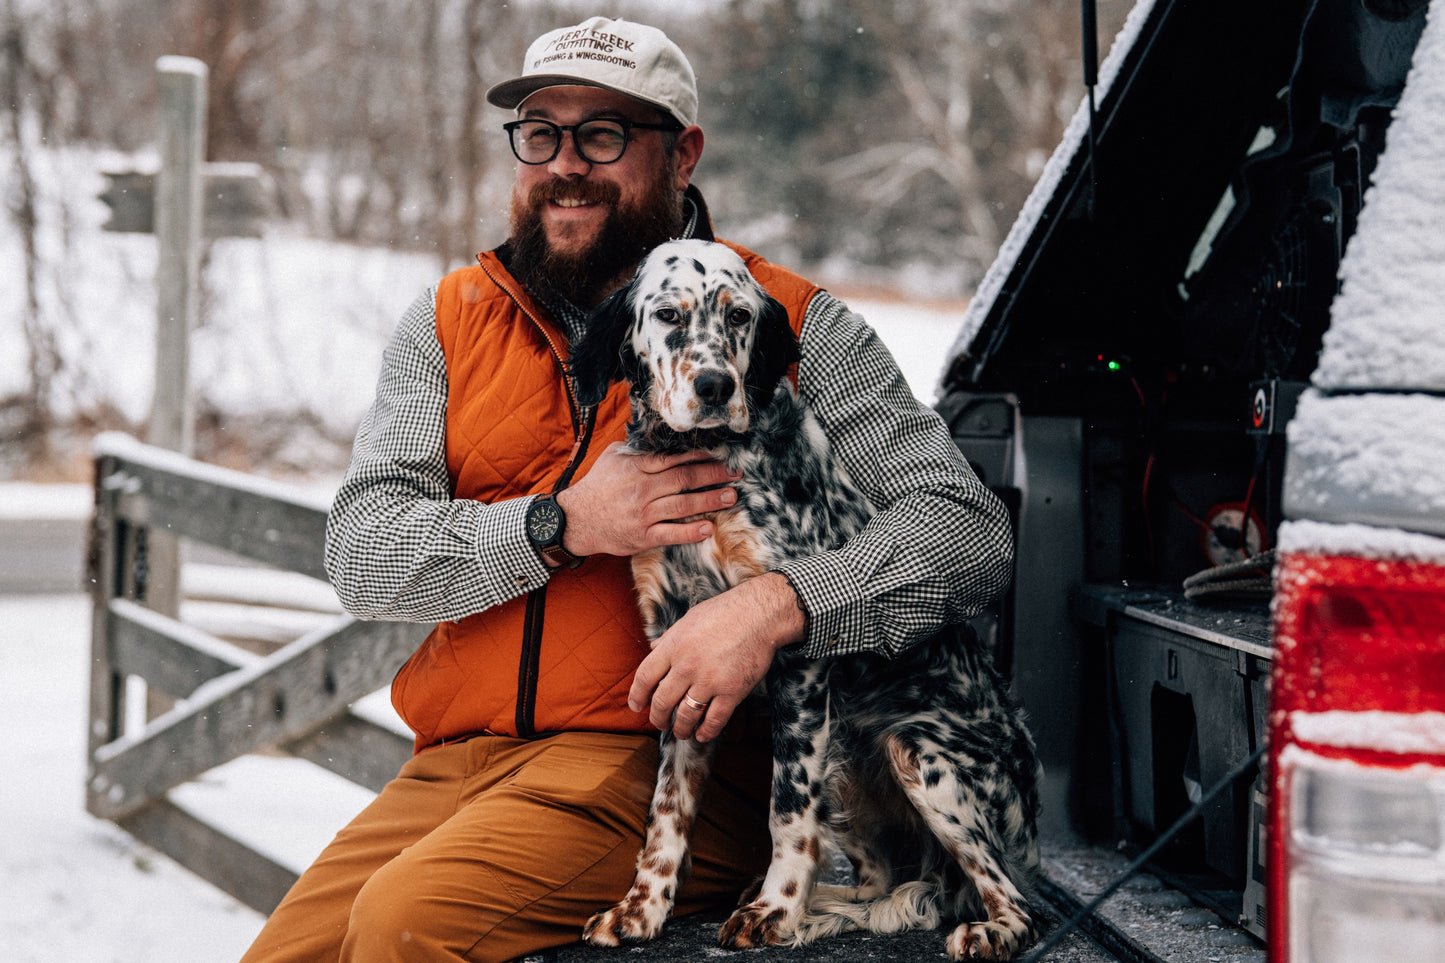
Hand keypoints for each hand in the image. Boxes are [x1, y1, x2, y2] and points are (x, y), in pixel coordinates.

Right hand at [557, 443, 739, 558]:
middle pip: (685, 479)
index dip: (700, 457)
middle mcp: (642, 489)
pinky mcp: (642, 536)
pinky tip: (709, 528)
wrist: (577, 520)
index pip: (674, 459)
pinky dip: (690, 532)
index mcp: (637, 467)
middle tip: (736, 474)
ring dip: (710, 501)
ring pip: (683, 505)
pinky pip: (671, 533)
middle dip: (714, 475)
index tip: (720, 455)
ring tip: (731, 496)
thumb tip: (659, 435)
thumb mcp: (612, 457)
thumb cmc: (597, 486)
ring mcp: (643, 514)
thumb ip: (638, 447)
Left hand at [629, 572, 806, 742]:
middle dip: (658, 718)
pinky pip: (714, 720)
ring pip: (686, 716)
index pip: (645, 677)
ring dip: (680, 729)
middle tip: (660, 723)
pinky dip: (706, 731)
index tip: (636, 706)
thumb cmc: (724, 612)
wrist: (759, 614)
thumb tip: (653, 649)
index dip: (637, 696)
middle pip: (662, 702)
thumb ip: (670, 638)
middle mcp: (687, 666)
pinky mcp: (732, 691)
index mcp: (673, 646)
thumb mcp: (689, 619)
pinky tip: (702, 734)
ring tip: (681, 732)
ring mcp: (709, 680)